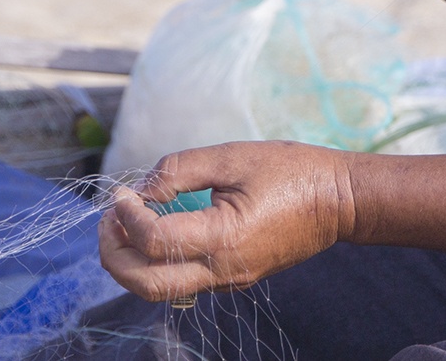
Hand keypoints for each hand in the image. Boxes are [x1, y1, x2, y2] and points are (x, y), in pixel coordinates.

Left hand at [98, 141, 352, 301]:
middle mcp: (224, 269)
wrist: (339, 201)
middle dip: (114, 256)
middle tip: (106, 221)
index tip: (120, 193)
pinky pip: (183, 280)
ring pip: (161, 290)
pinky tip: (155, 230)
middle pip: (147, 285)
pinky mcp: (234, 277)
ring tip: (123, 226)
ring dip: (131, 263)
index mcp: (225, 237)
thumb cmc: (291, 170)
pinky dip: (156, 262)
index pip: (156, 241)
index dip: (127, 217)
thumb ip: (180, 170)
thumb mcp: (233, 156)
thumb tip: (140, 190)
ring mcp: (229, 279)